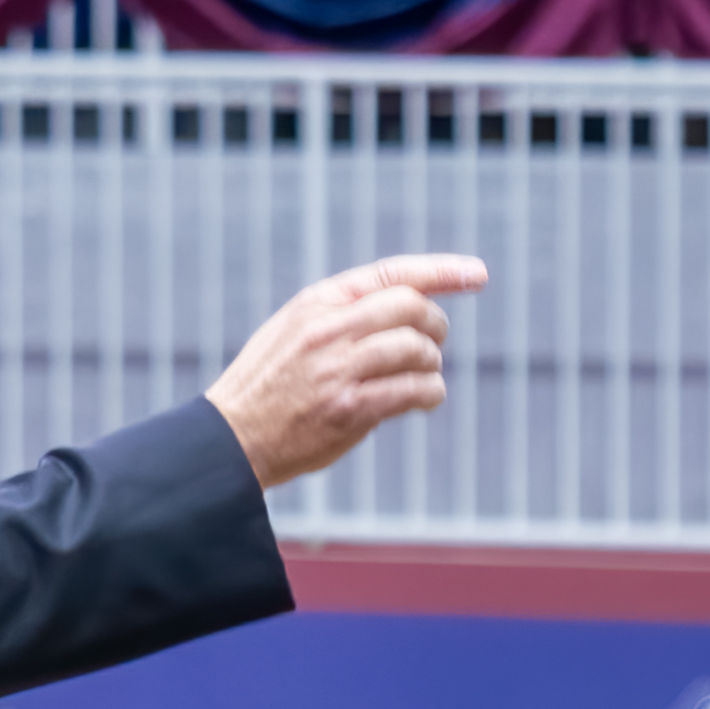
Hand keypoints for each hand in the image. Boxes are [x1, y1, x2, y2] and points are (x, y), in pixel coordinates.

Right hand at [206, 256, 488, 486]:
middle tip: (434, 344)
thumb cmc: (268, 385)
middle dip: (436, 325)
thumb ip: (341, 313)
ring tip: (424, 376)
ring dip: (432, 364)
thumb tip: (409, 306)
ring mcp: (338, 370)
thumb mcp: (293, 330)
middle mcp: (327, 330)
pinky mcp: (349, 409)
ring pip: (417, 349)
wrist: (231, 437)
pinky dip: (430, 393)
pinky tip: (425, 398)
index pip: (389, 274)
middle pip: (411, 307)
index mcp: (315, 304)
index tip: (478, 273)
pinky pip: (412, 391)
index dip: (441, 271)